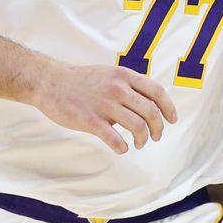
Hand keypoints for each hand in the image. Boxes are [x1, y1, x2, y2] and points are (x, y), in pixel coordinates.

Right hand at [30, 64, 178, 153]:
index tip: (172, 120)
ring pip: (138, 127)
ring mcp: (105, 104)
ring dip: (143, 139)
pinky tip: (121, 148)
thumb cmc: (81, 80)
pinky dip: (123, 147)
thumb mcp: (109, 74)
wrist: (50, 82)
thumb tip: (149, 101)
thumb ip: (128, 85)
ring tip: (139, 144)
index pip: (157, 92)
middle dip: (158, 128)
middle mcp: (118, 89)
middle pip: (151, 112)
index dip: (169, 108)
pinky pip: (115, 139)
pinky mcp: (91, 121)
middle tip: (156, 137)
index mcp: (124, 76)